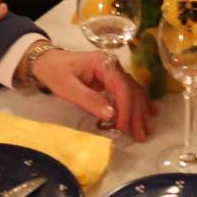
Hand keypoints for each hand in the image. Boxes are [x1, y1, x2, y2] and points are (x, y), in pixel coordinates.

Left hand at [30, 47, 155, 140]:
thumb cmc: (55, 72)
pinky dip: (138, 103)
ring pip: (133, 92)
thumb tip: (111, 114)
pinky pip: (128, 91)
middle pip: (130, 90)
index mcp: (103, 63)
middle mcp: (113, 65)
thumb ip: (88, 99)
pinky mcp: (111, 79)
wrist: (47, 61)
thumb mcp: (67, 87)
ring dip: (139, 111)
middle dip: (136, 114)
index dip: (125, 108)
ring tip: (145, 130)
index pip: (121, 86)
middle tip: (140, 135)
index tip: (124, 128)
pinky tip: (149, 113)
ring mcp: (113, 71)